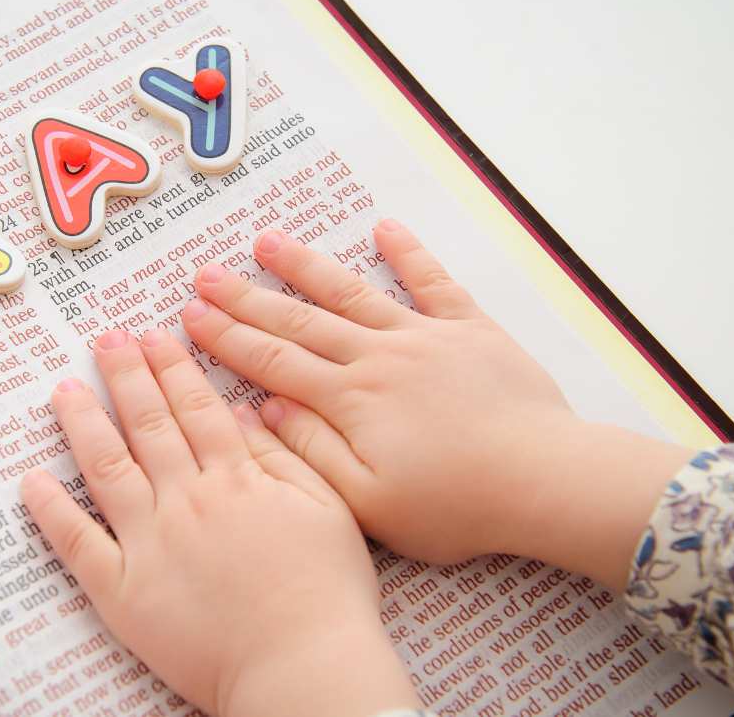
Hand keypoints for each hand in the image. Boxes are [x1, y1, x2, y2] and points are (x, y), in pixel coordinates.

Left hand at [22, 328, 417, 716]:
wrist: (302, 667)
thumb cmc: (326, 594)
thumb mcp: (326, 507)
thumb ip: (284, 456)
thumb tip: (248, 411)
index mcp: (236, 478)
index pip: (196, 408)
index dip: (171, 368)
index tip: (152, 335)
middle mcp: (186, 499)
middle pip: (149, 425)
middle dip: (124, 376)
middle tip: (104, 339)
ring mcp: (148, 543)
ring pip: (107, 467)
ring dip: (82, 423)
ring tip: (63, 388)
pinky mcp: (122, 591)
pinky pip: (77, 542)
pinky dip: (50, 510)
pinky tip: (31, 479)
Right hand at [181, 219, 692, 590]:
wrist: (543, 480)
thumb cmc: (455, 504)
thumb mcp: (370, 501)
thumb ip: (312, 452)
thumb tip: (266, 410)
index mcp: (350, 399)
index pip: (273, 360)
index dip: (227, 338)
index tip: (190, 315)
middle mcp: (378, 356)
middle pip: (300, 319)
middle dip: (247, 297)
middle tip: (205, 273)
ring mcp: (424, 336)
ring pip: (353, 293)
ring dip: (307, 266)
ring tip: (267, 241)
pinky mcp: (470, 331)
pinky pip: (433, 283)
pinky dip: (409, 254)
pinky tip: (385, 228)